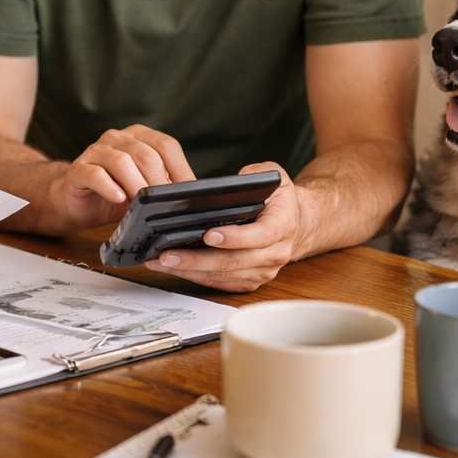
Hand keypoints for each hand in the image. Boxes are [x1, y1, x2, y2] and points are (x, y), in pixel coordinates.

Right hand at [49, 124, 195, 229]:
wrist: (77, 203)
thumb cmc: (116, 195)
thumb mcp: (145, 190)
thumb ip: (164, 188)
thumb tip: (194, 199)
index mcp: (139, 137)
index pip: (166, 145)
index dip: (180, 170)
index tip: (188, 194)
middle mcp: (118, 138)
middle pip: (145, 154)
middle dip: (158, 182)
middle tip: (165, 204)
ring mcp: (96, 151)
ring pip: (122, 161)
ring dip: (136, 185)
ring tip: (142, 204)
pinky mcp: (79, 170)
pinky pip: (96, 174)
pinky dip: (109, 187)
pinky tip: (119, 198)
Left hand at [146, 162, 300, 292]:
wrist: (297, 223)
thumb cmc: (279, 199)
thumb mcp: (273, 175)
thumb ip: (253, 175)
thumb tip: (226, 185)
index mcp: (283, 226)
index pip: (259, 235)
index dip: (234, 237)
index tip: (208, 235)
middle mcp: (275, 253)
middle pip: (233, 261)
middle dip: (197, 259)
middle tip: (168, 254)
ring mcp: (263, 271)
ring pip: (223, 275)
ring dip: (190, 270)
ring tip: (161, 261)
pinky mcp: (249, 281)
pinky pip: (220, 282)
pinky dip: (195, 276)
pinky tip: (174, 268)